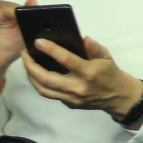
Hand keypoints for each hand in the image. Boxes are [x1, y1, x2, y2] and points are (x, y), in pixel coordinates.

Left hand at [22, 35, 141, 116]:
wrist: (118, 96)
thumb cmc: (111, 73)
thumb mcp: (107, 57)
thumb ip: (94, 47)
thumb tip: (83, 38)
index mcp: (88, 72)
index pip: (66, 59)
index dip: (50, 50)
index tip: (38, 42)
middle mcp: (78, 86)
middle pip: (46, 78)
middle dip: (31, 66)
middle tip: (24, 54)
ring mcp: (72, 97)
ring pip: (43, 89)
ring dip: (31, 76)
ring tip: (27, 64)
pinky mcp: (69, 104)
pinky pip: (50, 94)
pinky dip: (40, 84)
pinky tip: (37, 75)